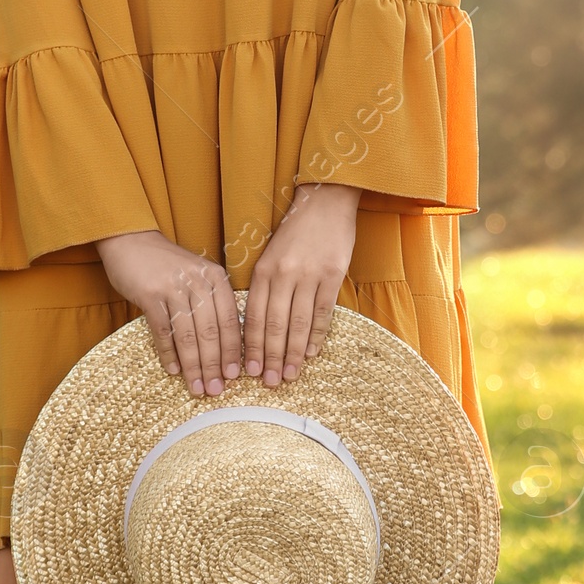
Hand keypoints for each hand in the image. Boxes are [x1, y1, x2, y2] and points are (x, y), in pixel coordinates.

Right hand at [95, 229, 242, 396]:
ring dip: (194, 366)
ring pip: (189, 335)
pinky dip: (169, 353)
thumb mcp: (198, 276)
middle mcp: (199, 282)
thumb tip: (225, 348)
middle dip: (214, 366)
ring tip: (197, 388)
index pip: (231, 322)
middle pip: (211, 332)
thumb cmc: (168, 265)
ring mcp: (174, 287)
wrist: (131, 241)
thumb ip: (213, 304)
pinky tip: (174, 370)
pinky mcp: (150, 294)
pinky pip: (163, 331)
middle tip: (217, 390)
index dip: (233, 352)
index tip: (235, 377)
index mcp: (216, 278)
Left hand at [243, 183, 359, 386]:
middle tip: (270, 382)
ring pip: (299, 323)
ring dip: (294, 353)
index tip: (250, 370)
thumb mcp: (269, 255)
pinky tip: (312, 353)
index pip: (254, 317)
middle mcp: (284, 274)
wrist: (324, 201)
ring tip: (290, 375)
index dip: (252, 347)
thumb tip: (259, 326)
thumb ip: (264, 286)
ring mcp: (309, 275)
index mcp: (263, 270)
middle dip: (271, 358)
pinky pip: (323, 312)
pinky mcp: (333, 274)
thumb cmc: (295, 231)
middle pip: (275, 325)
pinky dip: (317, 335)